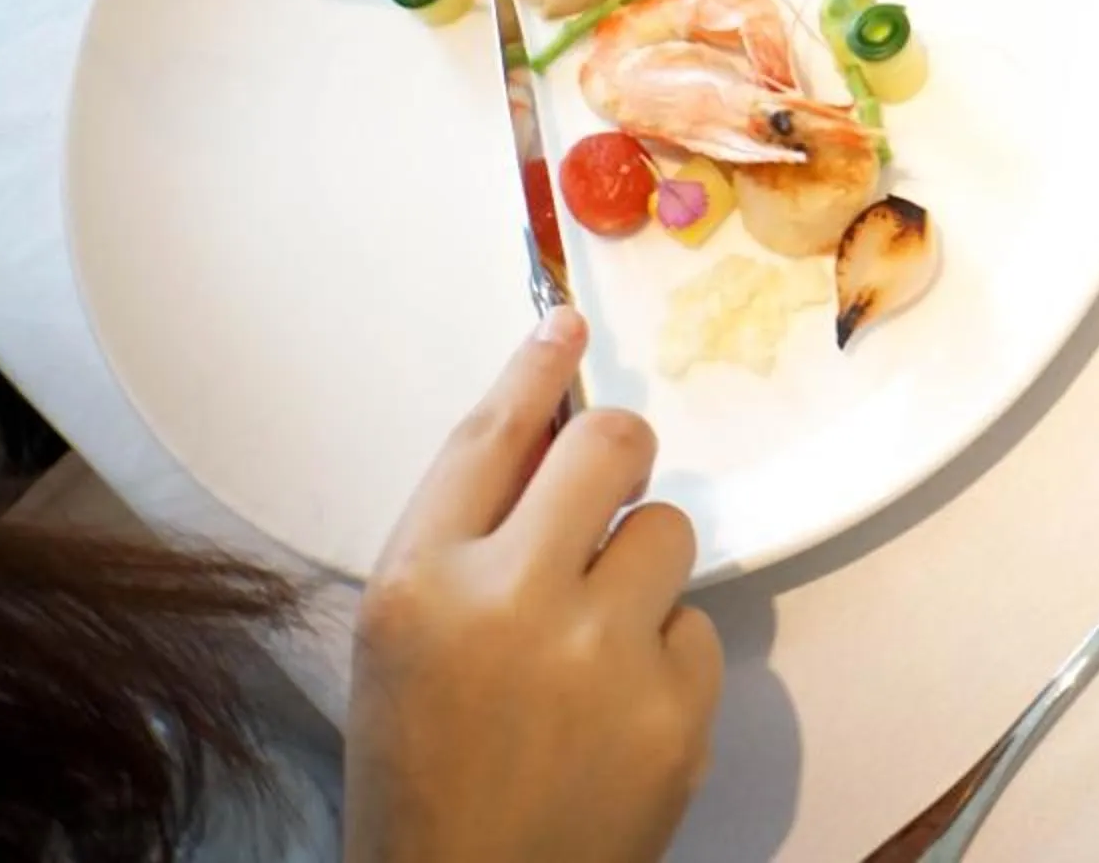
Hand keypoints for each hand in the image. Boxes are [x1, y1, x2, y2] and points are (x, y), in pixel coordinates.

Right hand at [345, 309, 720, 862]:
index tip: (568, 325)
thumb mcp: (401, 642)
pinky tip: (617, 713)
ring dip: (640, 570)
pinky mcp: (675, 706)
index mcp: (420, 584)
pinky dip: (666, 657)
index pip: (492, 435)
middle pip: (611, 445)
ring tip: (592, 644)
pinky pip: (698, 625)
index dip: (538, 369)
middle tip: (608, 492)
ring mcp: (602, 654)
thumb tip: (549, 433)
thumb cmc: (424, 772)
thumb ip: (464, 537)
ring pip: (668, 529)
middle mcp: (510, 603)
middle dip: (619, 454)